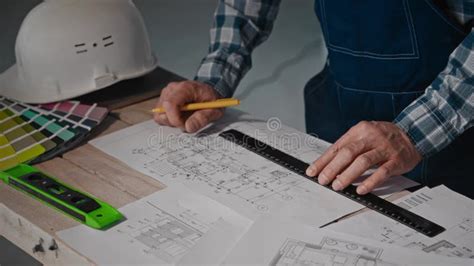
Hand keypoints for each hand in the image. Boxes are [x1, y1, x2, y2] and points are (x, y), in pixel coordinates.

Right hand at [154, 81, 223, 132]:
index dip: (175, 119)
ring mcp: (166, 93)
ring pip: (160, 115)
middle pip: (163, 111)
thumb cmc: (210, 99)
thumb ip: (202, 118)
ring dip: (172, 121)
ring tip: (186, 117)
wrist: (208, 92)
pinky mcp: (163, 100)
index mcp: (185, 88)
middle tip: (189, 121)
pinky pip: (160, 115)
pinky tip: (180, 116)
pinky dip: (170, 119)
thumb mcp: (214, 110)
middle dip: (175, 122)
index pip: (170, 104)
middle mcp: (172, 89)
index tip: (184, 125)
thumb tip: (188, 127)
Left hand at [305, 121, 421, 194]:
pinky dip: (370, 181)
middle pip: (348, 153)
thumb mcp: (365, 136)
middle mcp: (371, 137)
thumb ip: (349, 148)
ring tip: (338, 185)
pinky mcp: (396, 160)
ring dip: (348, 175)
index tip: (312, 171)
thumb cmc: (384, 137)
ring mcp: (384, 148)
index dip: (323, 160)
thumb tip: (329, 166)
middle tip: (323, 180)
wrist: (414, 133)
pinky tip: (361, 189)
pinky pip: (382, 171)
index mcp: (359, 130)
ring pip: (363, 161)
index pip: (337, 146)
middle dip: (332, 168)